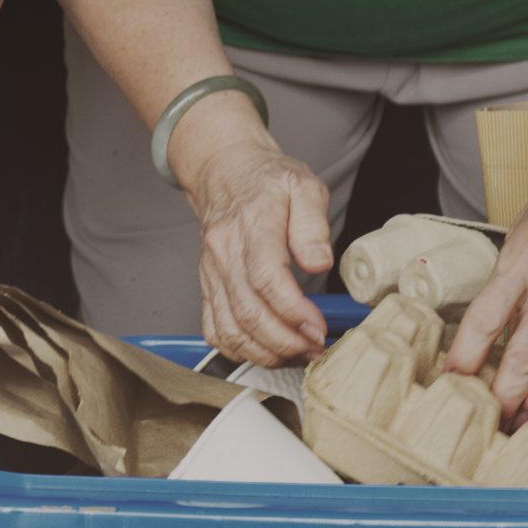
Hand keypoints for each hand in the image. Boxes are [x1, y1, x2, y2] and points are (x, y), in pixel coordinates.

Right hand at [175, 103, 331, 363]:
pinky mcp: (208, 287)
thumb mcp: (303, 186)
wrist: (225, 173)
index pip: (265, 277)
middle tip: (317, 348)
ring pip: (229, 328)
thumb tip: (319, 262)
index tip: (319, 328)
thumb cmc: (267, 182)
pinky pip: (214, 329)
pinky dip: (239, 350)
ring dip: (265, 352)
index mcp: (251, 226)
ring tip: (298, 354)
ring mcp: (212, 273)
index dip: (292, 311)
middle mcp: (225, 253)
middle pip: (247, 311)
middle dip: (285, 341)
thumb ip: (312, 225)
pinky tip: (267, 351)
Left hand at [449, 142, 527, 424]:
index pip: (483, 322)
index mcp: (519, 265)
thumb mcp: (520, 234)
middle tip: (490, 419)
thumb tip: (488, 322)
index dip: (465, 358)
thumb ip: (507, 278)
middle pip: (522, 355)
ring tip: (524, 422)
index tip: (452, 381)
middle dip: (503, 395)